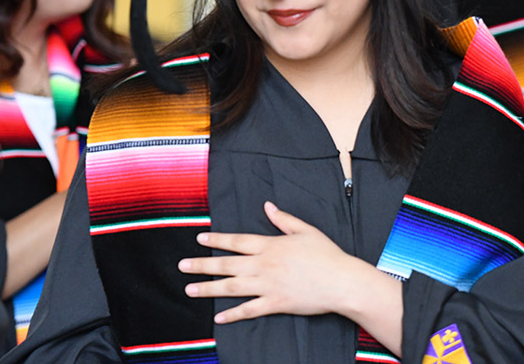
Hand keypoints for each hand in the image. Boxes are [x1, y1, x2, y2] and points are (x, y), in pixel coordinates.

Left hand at [178, 201, 403, 353]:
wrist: (341, 281)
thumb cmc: (326, 254)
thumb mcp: (306, 230)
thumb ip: (283, 220)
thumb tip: (267, 206)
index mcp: (271, 245)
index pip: (237, 241)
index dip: (217, 240)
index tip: (199, 238)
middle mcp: (264, 265)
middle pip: (227, 264)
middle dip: (202, 265)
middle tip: (182, 266)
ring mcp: (268, 286)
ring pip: (231, 288)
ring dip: (209, 289)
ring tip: (190, 289)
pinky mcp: (275, 304)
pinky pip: (249, 310)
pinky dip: (232, 314)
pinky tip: (218, 317)